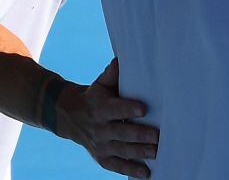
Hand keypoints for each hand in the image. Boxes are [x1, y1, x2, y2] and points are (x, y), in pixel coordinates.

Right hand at [59, 59, 158, 177]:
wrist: (70, 116)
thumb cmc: (95, 97)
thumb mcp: (100, 84)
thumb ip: (112, 74)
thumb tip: (121, 60)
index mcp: (100, 108)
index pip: (116, 109)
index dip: (128, 109)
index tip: (143, 109)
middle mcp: (99, 128)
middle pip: (121, 132)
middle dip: (139, 134)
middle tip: (158, 136)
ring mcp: (100, 145)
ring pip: (122, 150)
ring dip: (139, 152)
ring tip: (156, 152)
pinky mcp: (101, 157)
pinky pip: (116, 166)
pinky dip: (130, 170)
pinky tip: (146, 173)